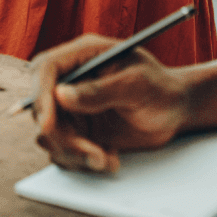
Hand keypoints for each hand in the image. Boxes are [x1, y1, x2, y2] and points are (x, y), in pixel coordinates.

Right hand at [30, 34, 191, 173]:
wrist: (176, 111)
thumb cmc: (162, 88)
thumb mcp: (137, 84)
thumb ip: (100, 90)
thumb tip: (61, 95)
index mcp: (83, 55)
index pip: (45, 69)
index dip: (40, 96)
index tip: (49, 125)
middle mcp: (72, 80)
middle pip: (41, 107)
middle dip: (62, 136)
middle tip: (92, 153)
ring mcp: (73, 107)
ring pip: (49, 134)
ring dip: (73, 153)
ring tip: (106, 159)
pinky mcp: (78, 131)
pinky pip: (63, 151)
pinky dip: (81, 162)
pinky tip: (108, 158)